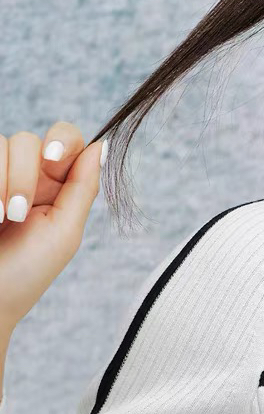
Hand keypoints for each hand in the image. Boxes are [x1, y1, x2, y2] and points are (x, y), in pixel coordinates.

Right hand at [0, 124, 105, 332]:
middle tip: (17, 212)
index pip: (66, 141)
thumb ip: (83, 187)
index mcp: (56, 187)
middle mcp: (25, 177)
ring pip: (1, 144)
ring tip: (1, 217)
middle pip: (29, 141)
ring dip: (4, 181)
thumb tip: (103, 145)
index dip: (62, 140)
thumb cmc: (26, 273)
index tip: (53, 158)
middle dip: (23, 175)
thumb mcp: (64, 232)